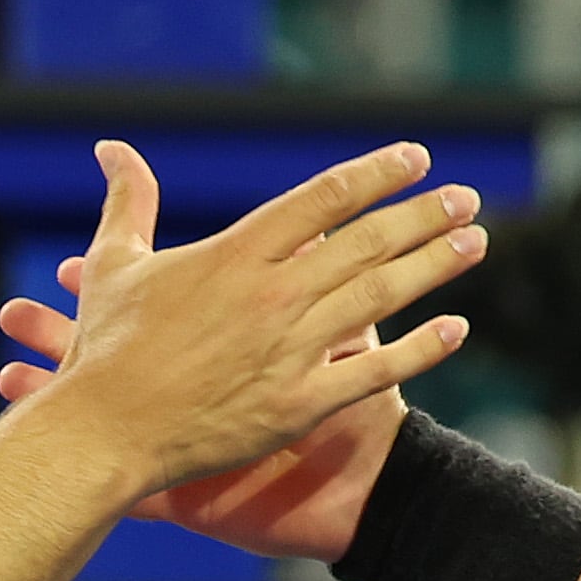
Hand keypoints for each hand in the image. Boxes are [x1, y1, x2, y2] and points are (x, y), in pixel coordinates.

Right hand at [0, 139, 482, 510]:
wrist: (105, 432)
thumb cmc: (105, 350)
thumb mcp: (113, 264)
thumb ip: (128, 200)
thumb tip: (112, 148)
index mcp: (237, 252)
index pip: (325, 198)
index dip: (376, 174)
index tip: (416, 159)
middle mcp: (274, 294)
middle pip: (369, 242)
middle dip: (424, 215)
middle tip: (466, 198)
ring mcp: (291, 349)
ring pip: (382, 296)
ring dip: (435, 266)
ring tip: (475, 242)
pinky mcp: (300, 404)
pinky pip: (375, 372)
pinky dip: (421, 350)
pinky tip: (457, 329)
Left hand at [0, 269, 408, 560]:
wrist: (364, 491)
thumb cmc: (352, 413)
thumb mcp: (338, 338)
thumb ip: (309, 276)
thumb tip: (304, 228)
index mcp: (233, 342)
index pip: (156, 307)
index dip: (111, 288)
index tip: (61, 269)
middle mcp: (203, 389)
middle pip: (121, 357)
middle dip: (67, 333)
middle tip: (9, 313)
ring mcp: (193, 446)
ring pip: (114, 422)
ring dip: (58, 397)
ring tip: (5, 378)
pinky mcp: (194, 500)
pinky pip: (132, 490)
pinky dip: (88, 479)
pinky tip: (42, 460)